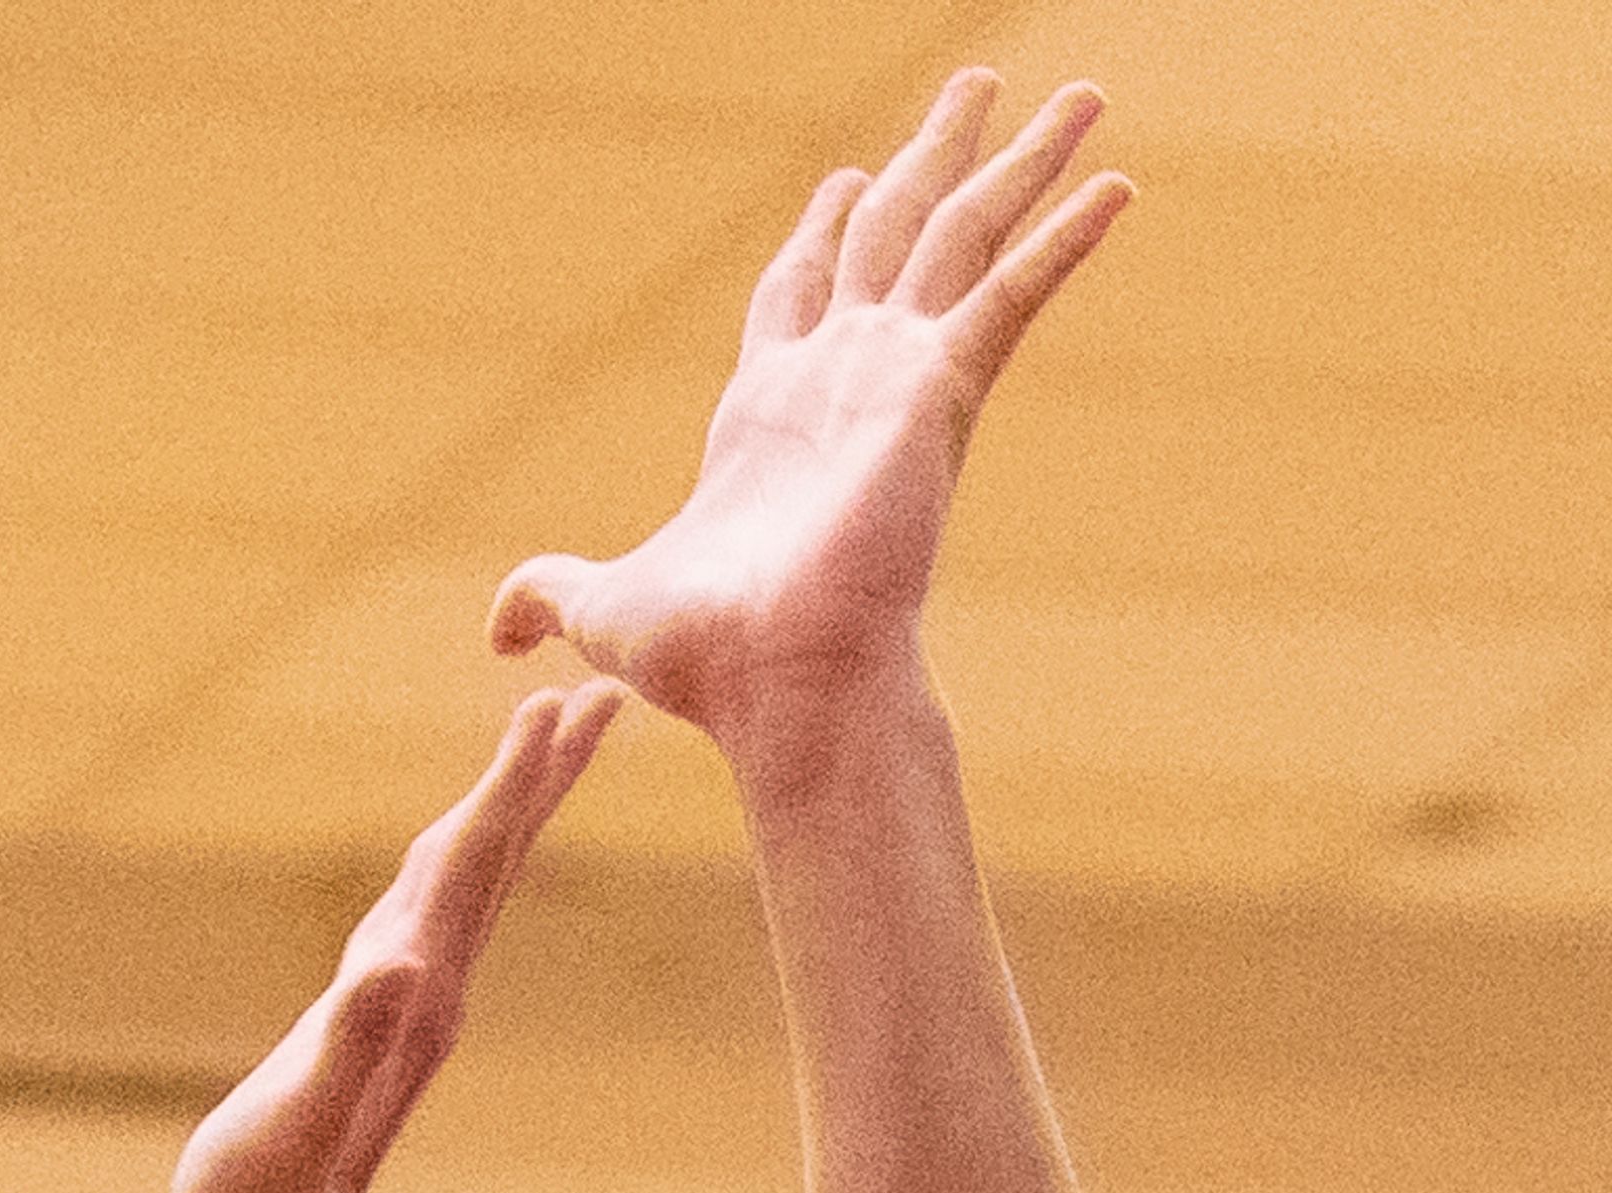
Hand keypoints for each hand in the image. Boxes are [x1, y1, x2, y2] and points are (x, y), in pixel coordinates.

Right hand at [170, 685, 619, 1192]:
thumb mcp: (297, 1120)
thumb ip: (348, 1044)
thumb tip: (398, 968)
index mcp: (412, 995)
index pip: (470, 871)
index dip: (509, 786)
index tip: (557, 708)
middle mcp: (425, 993)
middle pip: (495, 864)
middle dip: (543, 777)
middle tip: (603, 695)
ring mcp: (407, 1010)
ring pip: (471, 887)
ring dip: (510, 811)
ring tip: (546, 743)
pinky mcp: (381, 1026)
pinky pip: (433, 921)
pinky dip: (456, 865)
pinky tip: (458, 848)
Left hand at [489, 72, 1125, 761]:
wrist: (780, 686)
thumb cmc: (704, 663)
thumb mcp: (599, 606)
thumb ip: (548, 593)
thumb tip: (493, 633)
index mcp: (770, 408)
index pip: (802, 286)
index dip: (823, 228)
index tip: (849, 177)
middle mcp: (844, 378)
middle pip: (896, 231)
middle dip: (935, 154)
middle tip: (979, 86)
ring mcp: (899, 379)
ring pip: (966, 235)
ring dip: (1023, 163)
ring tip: (1081, 93)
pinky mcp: (943, 393)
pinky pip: (1014, 293)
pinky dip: (1067, 240)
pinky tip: (1119, 187)